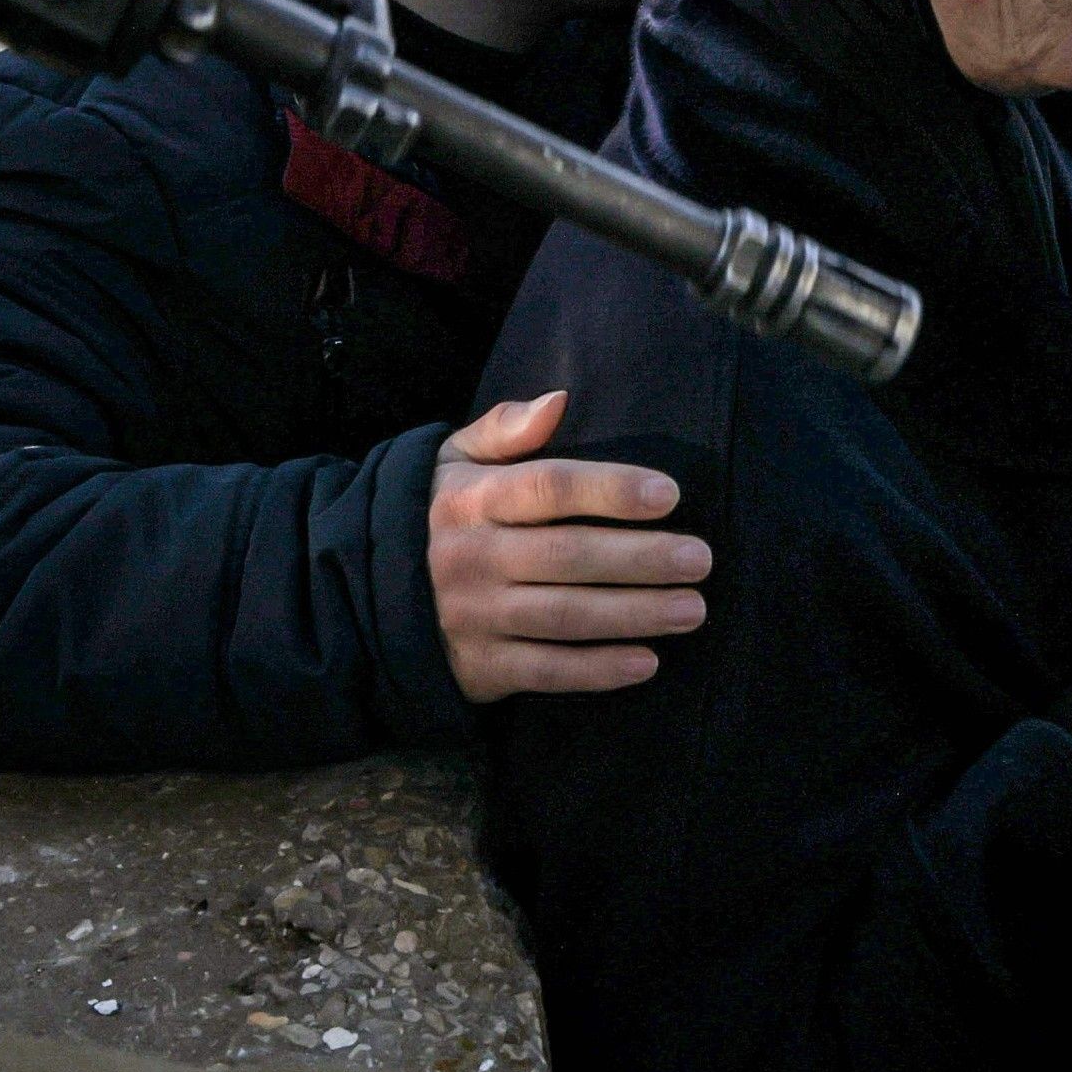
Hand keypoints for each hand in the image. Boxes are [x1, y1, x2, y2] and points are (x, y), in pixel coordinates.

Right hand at [427, 392, 711, 703]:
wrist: (370, 595)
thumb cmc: (441, 515)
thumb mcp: (456, 459)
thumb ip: (506, 427)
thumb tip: (558, 400)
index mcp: (472, 499)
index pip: (549, 488)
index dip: (610, 489)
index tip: (670, 495)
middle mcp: (472, 558)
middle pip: (569, 555)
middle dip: (641, 558)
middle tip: (700, 559)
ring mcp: (474, 616)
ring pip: (566, 616)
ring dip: (635, 614)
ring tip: (692, 609)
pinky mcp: (480, 668)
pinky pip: (547, 670)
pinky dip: (598, 670)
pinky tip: (646, 662)